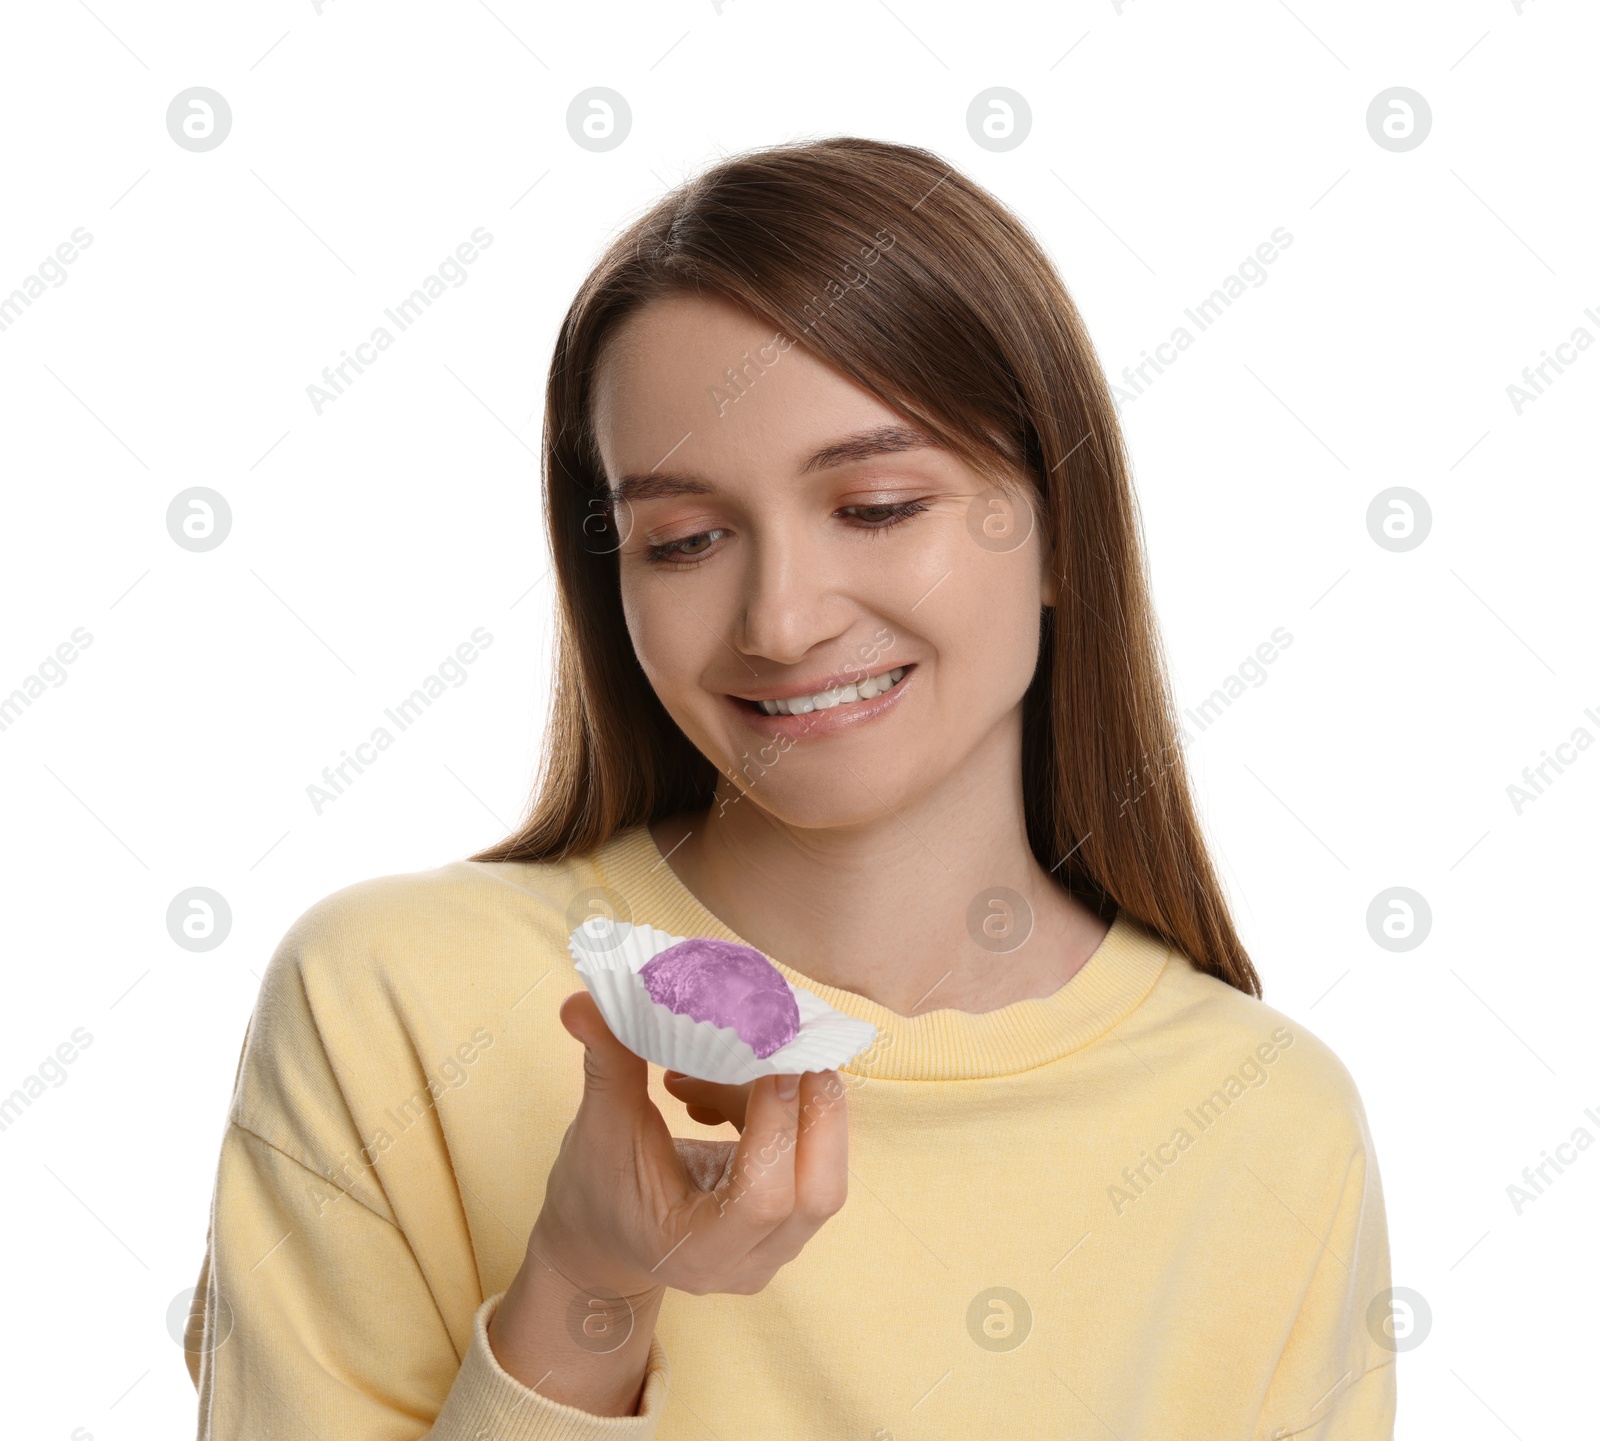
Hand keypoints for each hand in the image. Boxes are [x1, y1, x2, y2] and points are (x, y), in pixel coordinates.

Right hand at [489, 990, 848, 1405]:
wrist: (602, 1239)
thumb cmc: (596, 1190)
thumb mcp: (600, 1129)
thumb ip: (608, 1063)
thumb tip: (584, 1001)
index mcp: (697, 1251)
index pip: (763, 1199)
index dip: (774, 1125)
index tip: (769, 1061)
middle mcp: (749, 1261)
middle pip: (818, 1192)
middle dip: (815, 1109)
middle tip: (794, 1044)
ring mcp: (776, 1247)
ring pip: (822, 1172)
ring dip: (793, 1102)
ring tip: (732, 1060)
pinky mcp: (788, 1222)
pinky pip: (811, 1161)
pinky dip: (781, 1112)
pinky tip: (725, 1089)